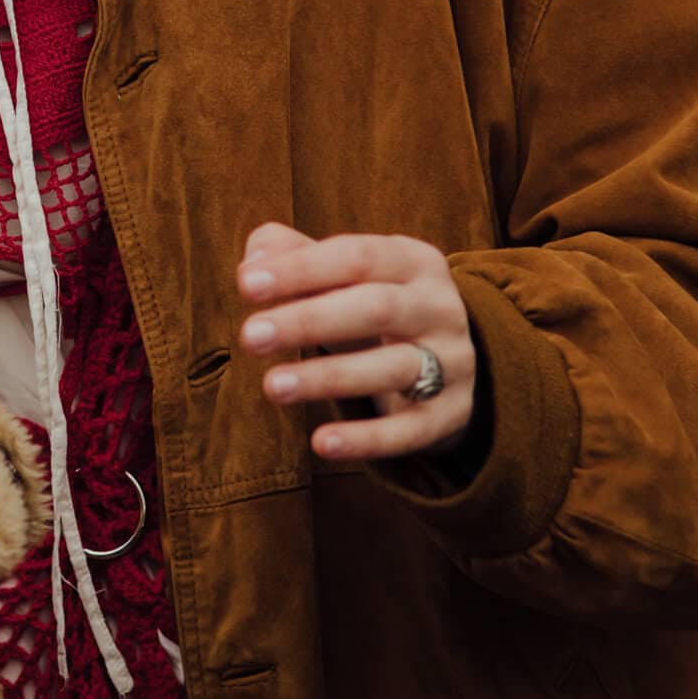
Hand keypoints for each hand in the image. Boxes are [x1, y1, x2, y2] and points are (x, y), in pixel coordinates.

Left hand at [236, 221, 476, 463]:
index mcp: (413, 261)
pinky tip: (320, 443)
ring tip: (273, 386)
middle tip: (250, 336)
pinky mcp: (450, 414)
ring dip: (329, 378)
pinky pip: (409, 430)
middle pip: (376, 308)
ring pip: (393, 368)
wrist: (448, 360)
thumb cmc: (372, 306)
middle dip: (309, 320)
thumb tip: (254, 259)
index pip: (356, 256)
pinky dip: (366, 439)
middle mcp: (440, 307)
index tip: (246, 284)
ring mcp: (451, 361)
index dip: (301, 268)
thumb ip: (294, 255)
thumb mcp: (343, 275)